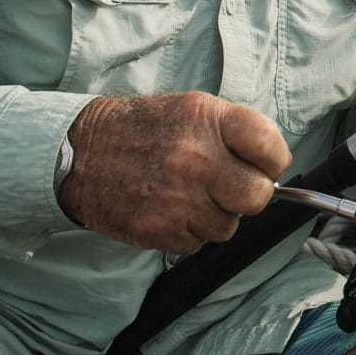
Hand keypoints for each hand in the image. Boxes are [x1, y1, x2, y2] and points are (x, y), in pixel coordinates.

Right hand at [56, 91, 290, 252]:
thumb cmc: (144, 130)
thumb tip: (273, 167)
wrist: (81, 153)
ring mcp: (177, 198)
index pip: (270, 146)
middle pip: (258, 195)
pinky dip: (187, 232)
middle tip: (228, 187)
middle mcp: (196, 158)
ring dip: (214, 216)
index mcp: (208, 120)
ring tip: (187, 194)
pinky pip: (196, 244)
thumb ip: (235, 133)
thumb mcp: (191, 110)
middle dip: (248, 195)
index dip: (273, 161)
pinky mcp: (158, 230)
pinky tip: (169, 209)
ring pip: (227, 227)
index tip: (264, 165)